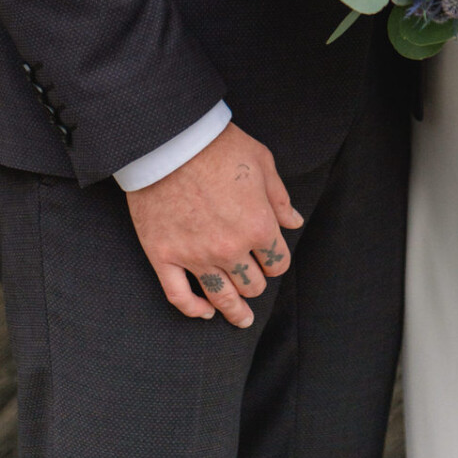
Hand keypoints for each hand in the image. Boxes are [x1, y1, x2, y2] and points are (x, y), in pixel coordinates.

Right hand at [125, 122, 303, 327]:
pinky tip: (204, 313)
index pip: (277, 262)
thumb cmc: (218, 145)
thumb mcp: (261, 162)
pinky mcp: (164, 255)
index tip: (271, 257)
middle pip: (251, 283)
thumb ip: (279, 198)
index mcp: (257, 225)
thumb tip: (293, 222)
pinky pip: (179, 296)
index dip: (276, 261)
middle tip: (254, 278)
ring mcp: (195, 255)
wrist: (169, 138)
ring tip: (241, 319)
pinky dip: (193, 310)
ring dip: (234, 311)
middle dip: (256, 281)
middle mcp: (229, 248)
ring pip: (221, 298)